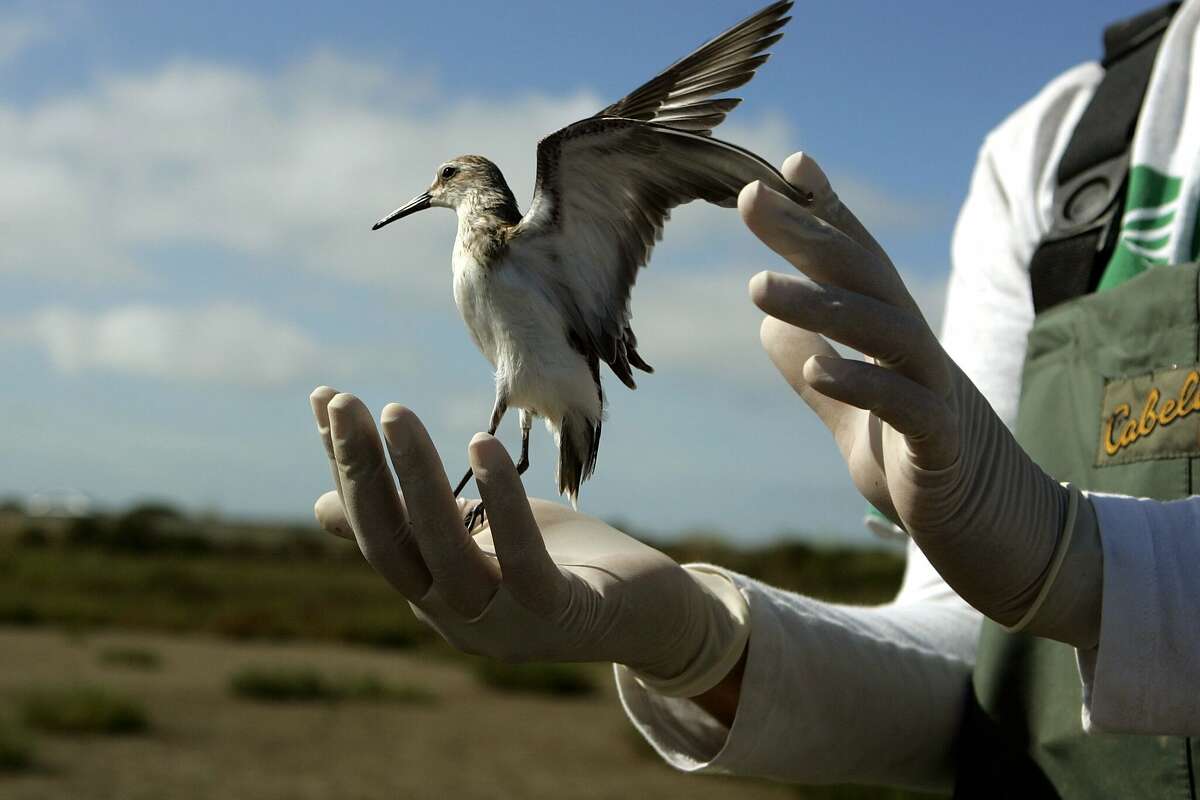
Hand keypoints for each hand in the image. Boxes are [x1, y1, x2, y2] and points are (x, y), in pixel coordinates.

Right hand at [308, 388, 748, 698]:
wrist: (650, 615)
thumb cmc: (561, 565)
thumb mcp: (476, 535)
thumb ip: (412, 521)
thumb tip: (320, 507)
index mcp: (433, 592)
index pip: (375, 527)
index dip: (347, 467)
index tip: (325, 401)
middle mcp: (456, 615)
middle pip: (394, 544)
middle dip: (363, 471)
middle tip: (344, 402)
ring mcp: (506, 623)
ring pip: (446, 551)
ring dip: (417, 478)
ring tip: (395, 411)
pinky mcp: (560, 614)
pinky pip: (522, 558)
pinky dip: (500, 501)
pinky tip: (482, 443)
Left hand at [741, 153, 1100, 646]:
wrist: (993, 531)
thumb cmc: (920, 465)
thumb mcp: (854, 416)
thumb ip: (817, 369)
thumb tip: (771, 325)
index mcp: (891, 338)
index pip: (857, 262)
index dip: (826, 214)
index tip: (788, 167)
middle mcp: (915, 348)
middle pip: (863, 276)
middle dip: (808, 233)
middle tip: (749, 198)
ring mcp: (932, 389)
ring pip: (880, 329)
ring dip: (819, 304)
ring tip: (757, 288)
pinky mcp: (940, 440)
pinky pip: (903, 402)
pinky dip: (861, 382)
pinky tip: (815, 368)